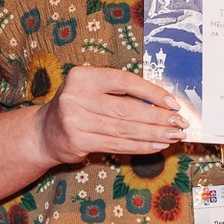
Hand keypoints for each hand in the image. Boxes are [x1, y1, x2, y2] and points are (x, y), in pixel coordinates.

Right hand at [37, 66, 184, 163]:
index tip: (173, 103)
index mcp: (83, 77)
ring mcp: (75, 121)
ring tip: (172, 136)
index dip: (151, 93)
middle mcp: (76, 97)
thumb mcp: (93, 90)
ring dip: (153, 134)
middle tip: (179, 123)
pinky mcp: (78, 142)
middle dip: (158, 118)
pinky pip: (117, 145)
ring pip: (124, 130)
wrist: (44, 132)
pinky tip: (156, 145)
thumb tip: (162, 103)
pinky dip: (140, 146)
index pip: (125, 82)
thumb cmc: (78, 106)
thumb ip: (120, 92)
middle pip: (127, 109)